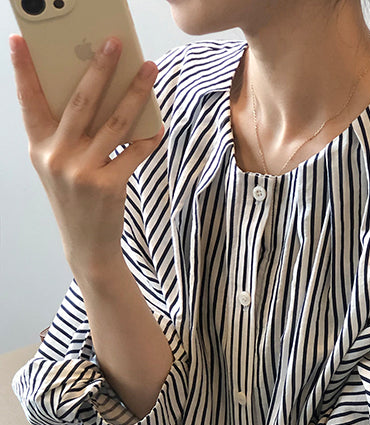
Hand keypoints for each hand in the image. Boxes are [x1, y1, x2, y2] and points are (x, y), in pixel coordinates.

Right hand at [8, 34, 163, 279]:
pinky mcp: (107, 186)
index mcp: (39, 147)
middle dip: (99, 67)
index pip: (28, 101)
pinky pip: (133, 153)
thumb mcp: (60, 166)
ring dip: (135, 93)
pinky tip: (158, 126)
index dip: (23, 71)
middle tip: (115, 42)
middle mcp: (56, 157)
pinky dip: (148, 138)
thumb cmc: (76, 198)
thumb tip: (99, 94)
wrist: (87, 246)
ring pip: (115, 122)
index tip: (20, 40)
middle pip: (81, 102)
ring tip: (149, 70)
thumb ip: (69, 134)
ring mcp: (82, 172)